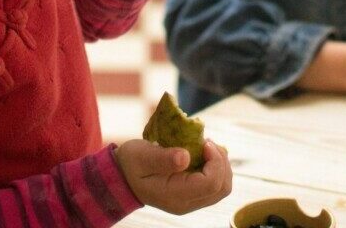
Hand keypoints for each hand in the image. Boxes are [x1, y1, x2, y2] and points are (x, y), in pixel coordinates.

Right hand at [115, 139, 231, 214]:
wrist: (123, 177)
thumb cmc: (131, 163)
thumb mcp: (142, 156)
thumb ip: (163, 158)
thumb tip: (185, 157)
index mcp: (175, 195)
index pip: (211, 183)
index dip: (215, 160)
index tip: (204, 142)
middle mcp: (186, 203)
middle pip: (222, 188)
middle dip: (221, 162)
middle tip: (207, 143)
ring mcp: (191, 201)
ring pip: (222, 187)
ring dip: (220, 164)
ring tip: (205, 147)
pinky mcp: (192, 194)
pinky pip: (215, 184)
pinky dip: (215, 167)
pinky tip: (203, 154)